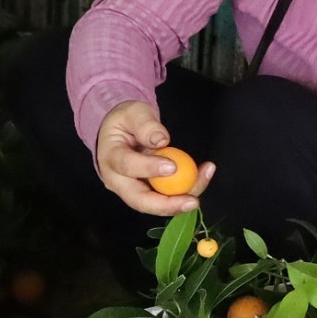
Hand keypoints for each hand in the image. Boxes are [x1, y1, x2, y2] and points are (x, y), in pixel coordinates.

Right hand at [93, 99, 214, 215]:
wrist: (122, 131)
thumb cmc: (126, 120)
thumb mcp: (133, 112)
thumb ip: (145, 124)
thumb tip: (161, 140)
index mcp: (110, 157)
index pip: (127, 166)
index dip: (149, 168)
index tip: (173, 166)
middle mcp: (118, 181)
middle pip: (140, 201)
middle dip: (167, 205)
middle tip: (192, 201)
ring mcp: (133, 190)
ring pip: (157, 203)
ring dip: (184, 197)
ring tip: (206, 174)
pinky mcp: (148, 192)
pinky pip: (167, 197)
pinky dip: (187, 188)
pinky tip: (204, 173)